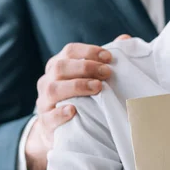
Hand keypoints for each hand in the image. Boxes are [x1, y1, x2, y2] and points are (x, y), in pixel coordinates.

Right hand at [25, 35, 130, 169]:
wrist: (59, 130)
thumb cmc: (80, 98)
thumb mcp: (89, 78)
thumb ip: (104, 60)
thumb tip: (125, 39)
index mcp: (58, 66)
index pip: (69, 51)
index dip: (88, 51)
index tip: (108, 57)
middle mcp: (47, 81)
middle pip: (60, 67)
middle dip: (85, 67)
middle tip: (107, 72)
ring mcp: (44, 102)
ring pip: (53, 90)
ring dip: (76, 86)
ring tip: (97, 88)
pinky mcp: (45, 123)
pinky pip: (49, 117)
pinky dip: (60, 113)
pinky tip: (73, 111)